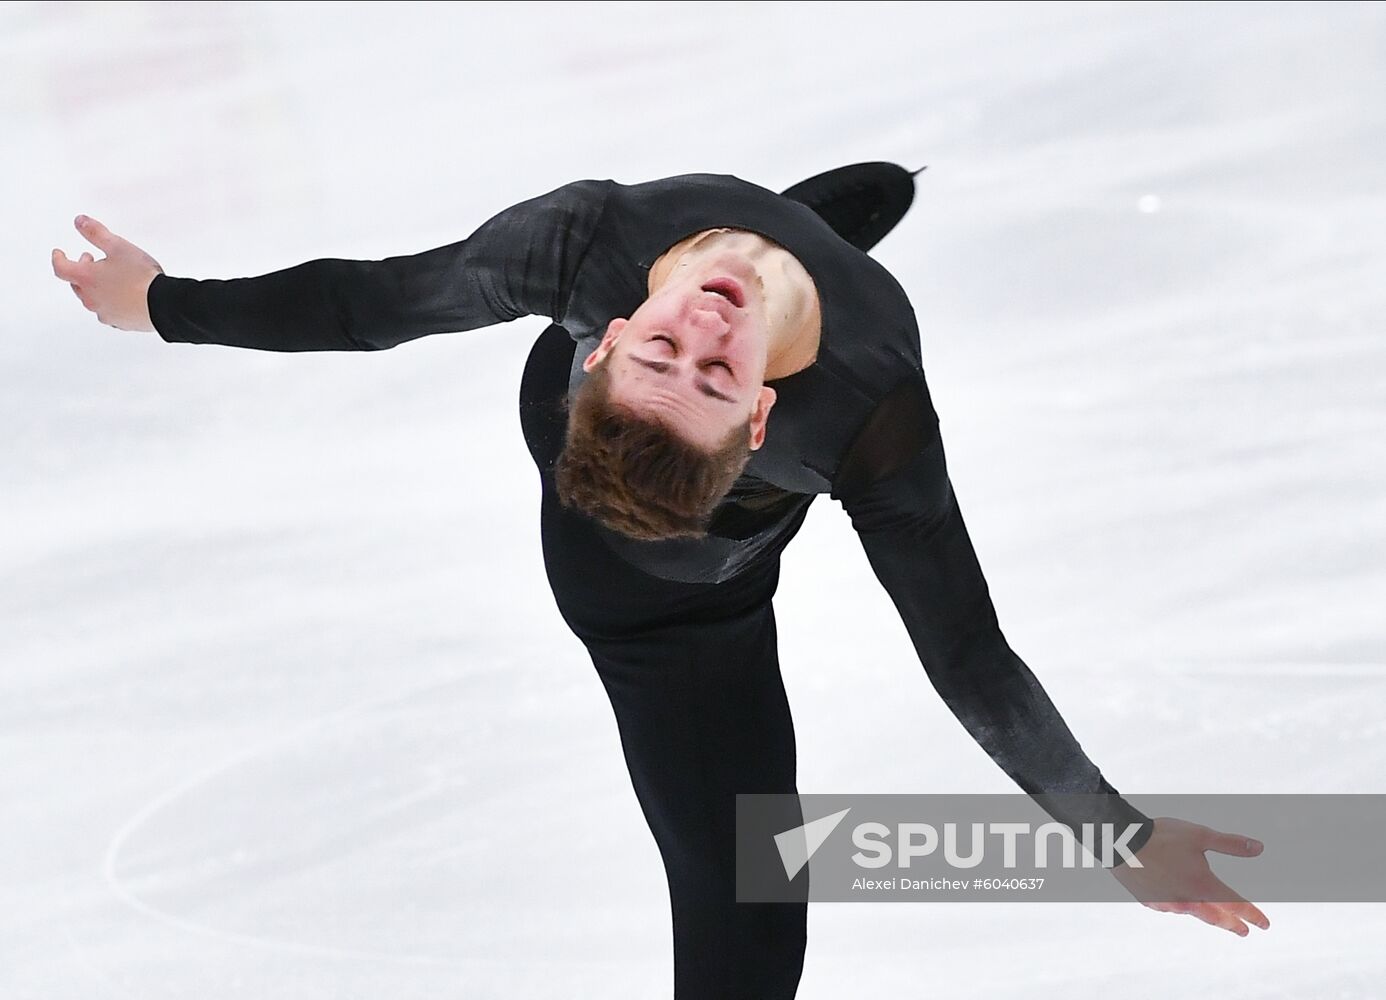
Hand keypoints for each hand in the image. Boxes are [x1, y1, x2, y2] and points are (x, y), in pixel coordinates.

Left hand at [52, 215, 163, 332]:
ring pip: (92, 299)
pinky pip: (109, 312)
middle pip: (76, 285)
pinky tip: (123, 297)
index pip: (61, 268)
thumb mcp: (118, 246)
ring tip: (111, 280)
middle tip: (91, 261)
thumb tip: (80, 222)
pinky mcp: (120, 323)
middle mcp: (91, 298)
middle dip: (81, 271)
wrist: (163, 305)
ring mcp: (105, 312)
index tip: (59, 254)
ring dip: (96, 288)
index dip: (58, 259)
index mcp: (86, 278)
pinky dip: (111, 302)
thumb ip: (96, 233)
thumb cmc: (141, 277)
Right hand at [1111, 816, 1269, 935]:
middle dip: (1233, 925)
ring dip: (1208, 916)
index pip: (1235, 905)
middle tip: (1244, 932)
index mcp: (1204, 885)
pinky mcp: (1151, 902)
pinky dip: (1181, 906)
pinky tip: (1180, 901)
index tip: (1264, 924)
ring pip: (1194, 913)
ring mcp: (1168, 904)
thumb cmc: (1162, 837)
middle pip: (1217, 917)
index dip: (1252, 915)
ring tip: (1214, 916)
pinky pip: (1171, 908)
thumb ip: (1231, 844)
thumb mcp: (1200, 835)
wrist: (1121, 843)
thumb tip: (1260, 847)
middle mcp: (1188, 900)